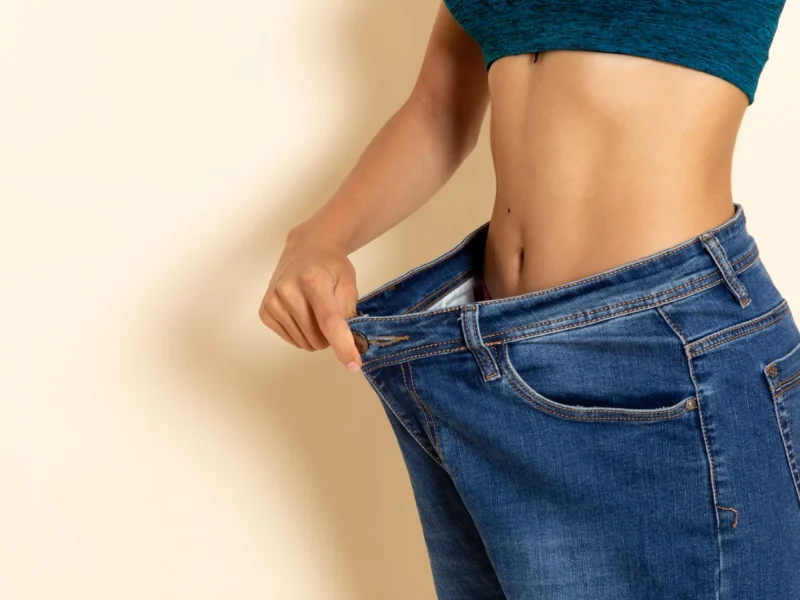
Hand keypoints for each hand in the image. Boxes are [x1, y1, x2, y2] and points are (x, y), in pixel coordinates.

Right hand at [259, 230, 362, 371]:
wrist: (306, 249)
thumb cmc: (330, 266)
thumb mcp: (347, 283)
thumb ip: (349, 314)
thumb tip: (351, 345)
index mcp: (313, 280)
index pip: (329, 321)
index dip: (343, 346)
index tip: (354, 365)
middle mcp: (288, 290)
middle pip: (317, 337)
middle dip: (331, 336)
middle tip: (332, 315)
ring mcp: (273, 301)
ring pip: (304, 343)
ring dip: (316, 336)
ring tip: (316, 311)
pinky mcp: (265, 311)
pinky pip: (290, 339)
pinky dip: (302, 334)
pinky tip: (302, 313)